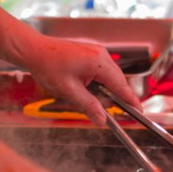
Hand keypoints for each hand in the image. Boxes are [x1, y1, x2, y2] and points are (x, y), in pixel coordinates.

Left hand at [23, 36, 141, 125]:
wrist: (33, 50)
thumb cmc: (48, 66)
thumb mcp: (69, 91)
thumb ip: (89, 106)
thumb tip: (102, 120)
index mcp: (99, 62)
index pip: (121, 86)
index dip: (131, 101)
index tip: (139, 113)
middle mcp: (101, 55)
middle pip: (117, 82)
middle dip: (114, 98)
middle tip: (107, 113)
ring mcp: (97, 53)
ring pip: (109, 77)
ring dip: (104, 91)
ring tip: (86, 98)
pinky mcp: (91, 54)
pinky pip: (101, 72)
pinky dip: (98, 84)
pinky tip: (86, 90)